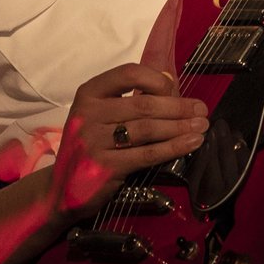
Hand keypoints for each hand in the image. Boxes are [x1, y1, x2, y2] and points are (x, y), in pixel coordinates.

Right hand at [47, 64, 207, 216]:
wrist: (62, 189)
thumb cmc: (90, 147)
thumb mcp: (99, 116)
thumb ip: (128, 99)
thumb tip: (168, 80)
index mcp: (89, 94)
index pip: (128, 73)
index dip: (157, 80)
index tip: (175, 90)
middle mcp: (88, 114)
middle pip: (144, 105)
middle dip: (178, 107)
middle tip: (202, 110)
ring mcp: (94, 141)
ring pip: (148, 129)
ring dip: (180, 127)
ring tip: (201, 127)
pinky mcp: (105, 167)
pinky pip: (147, 153)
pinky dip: (173, 147)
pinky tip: (191, 143)